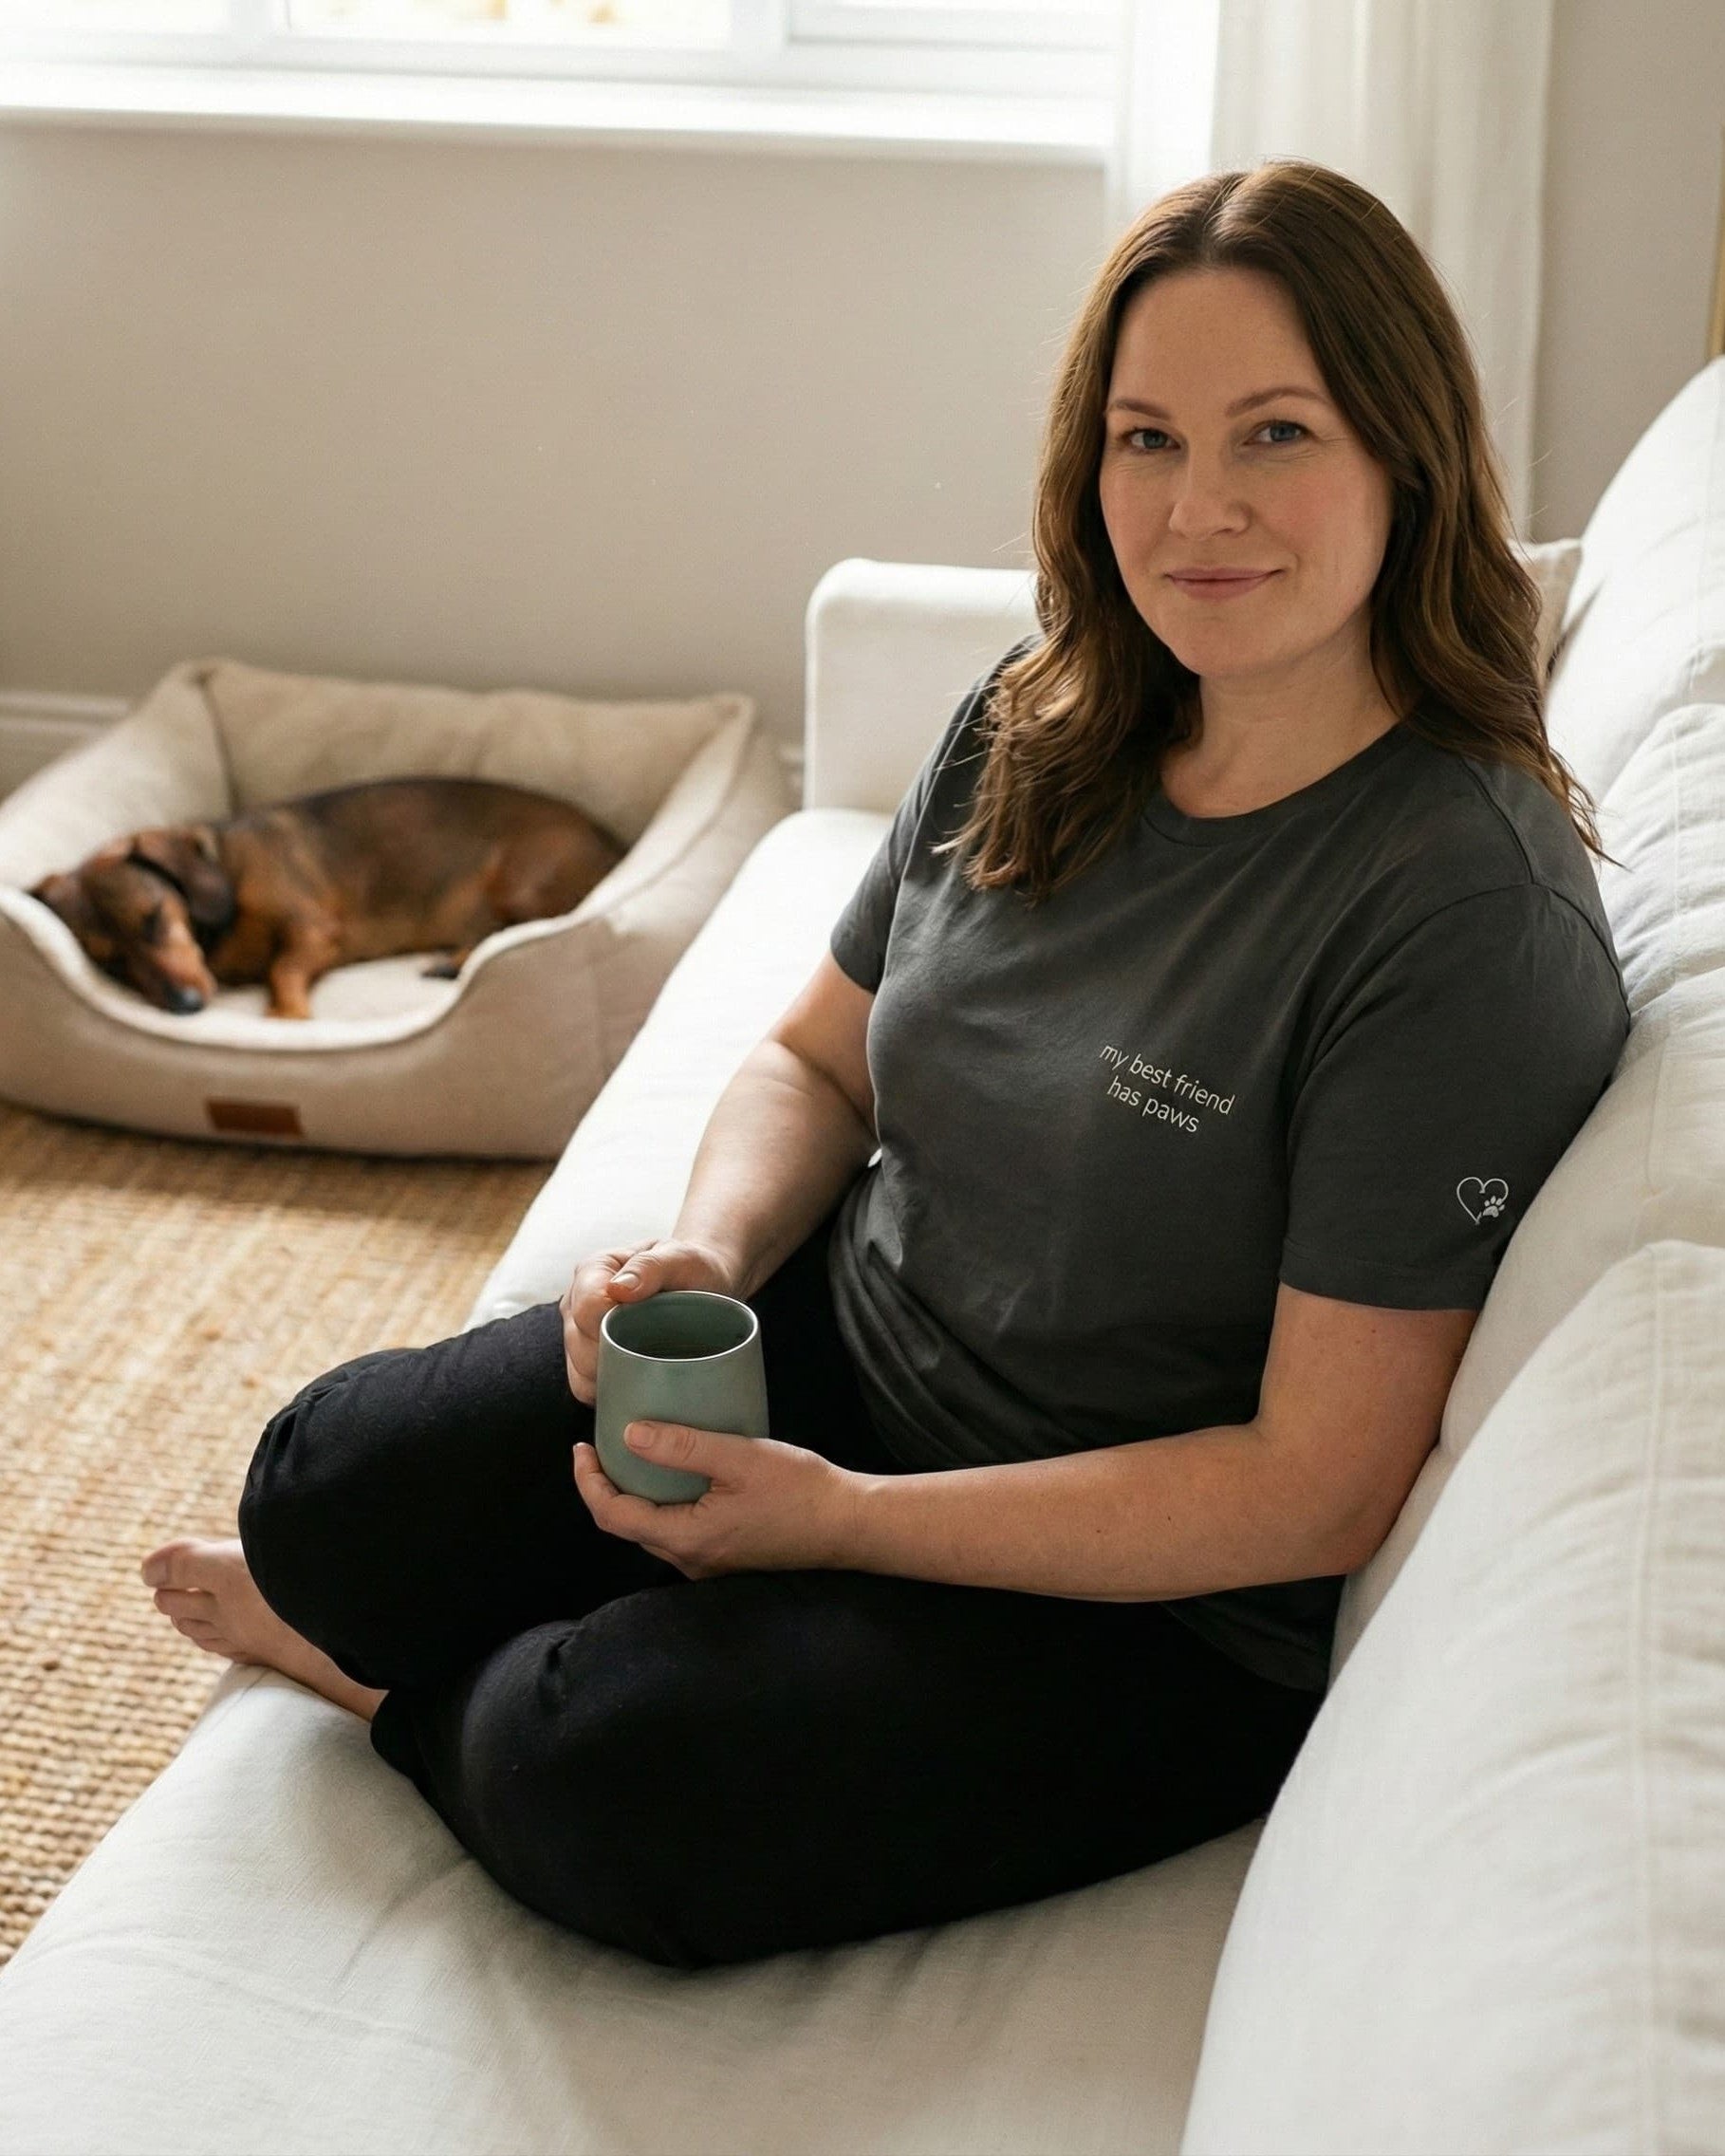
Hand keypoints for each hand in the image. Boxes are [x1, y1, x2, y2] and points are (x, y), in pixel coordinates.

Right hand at [559, 1236, 740, 1404]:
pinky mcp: (588, 1358)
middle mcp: (577, 1301)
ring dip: (612, 1381)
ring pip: (579, 1373)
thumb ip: (650, 1267)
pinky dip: (612, 1393)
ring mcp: (579, 1332)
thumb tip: (618, 1290)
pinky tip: (639, 1388)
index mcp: (594, 1270)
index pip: (586, 1310)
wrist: (702, 1283)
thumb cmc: (691, 1267)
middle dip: (616, 1360)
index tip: (651, 1337)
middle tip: (658, 1362)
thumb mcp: (680, 1257)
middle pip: (578, 1346)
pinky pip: (587, 1388)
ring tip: (650, 1375)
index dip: (614, 1330)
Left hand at [573, 1421, 867, 1579]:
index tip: (581, 1447)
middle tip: (601, 1445)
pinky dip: (662, 1502)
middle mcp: (691, 1560)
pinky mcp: (725, 1555)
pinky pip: (678, 1530)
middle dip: (606, 1487)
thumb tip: (629, 1434)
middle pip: (627, 1525)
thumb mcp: (740, 1458)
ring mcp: (709, 1562)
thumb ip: (683, 1446)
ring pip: (652, 1529)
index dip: (588, 1482)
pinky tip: (674, 1474)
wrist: (849, 1524)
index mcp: (687, 1539)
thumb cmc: (801, 1490)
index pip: (613, 1516)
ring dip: (634, 1495)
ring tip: (632, 1454)